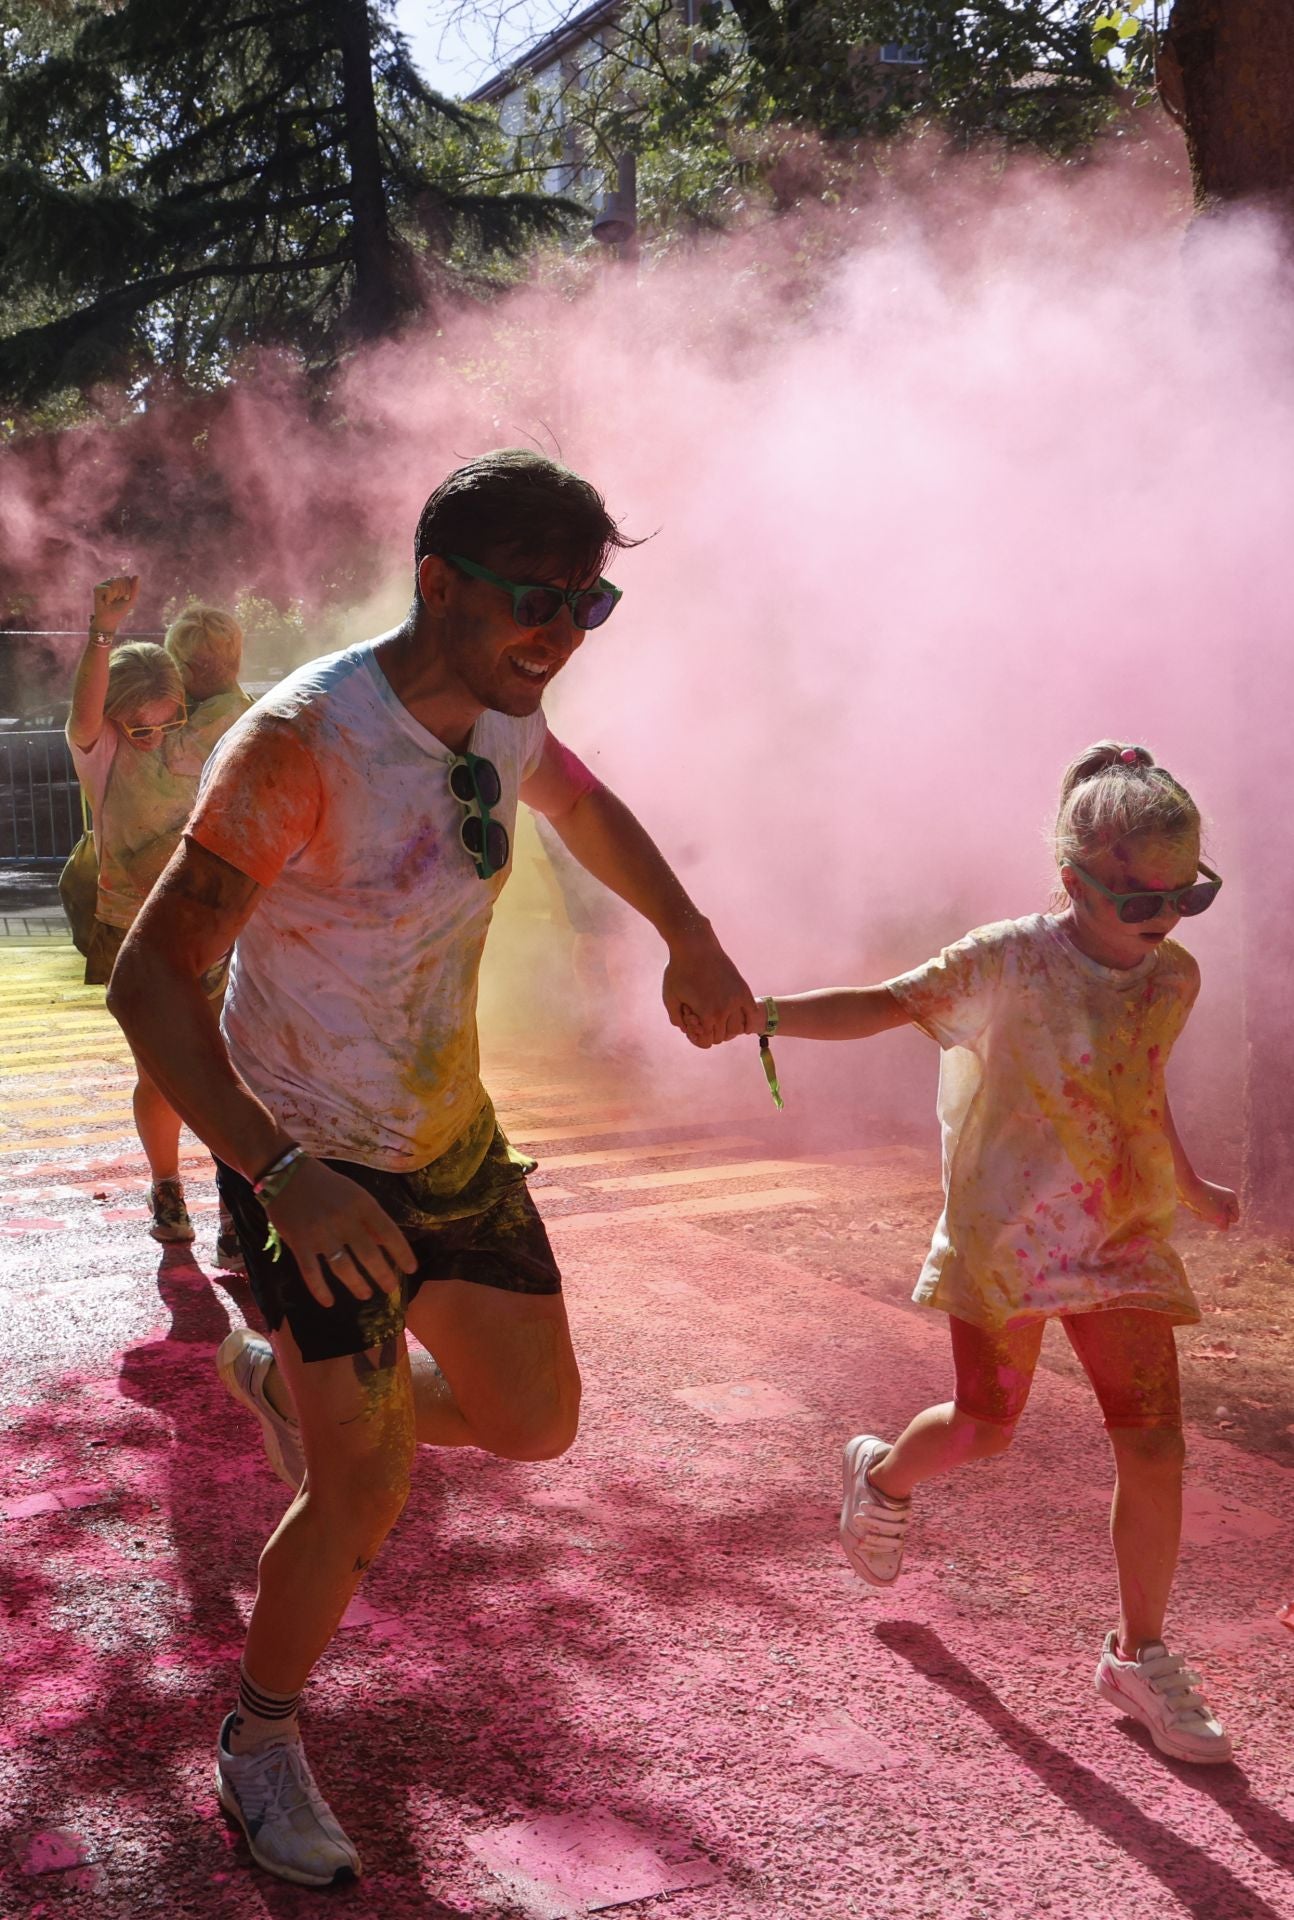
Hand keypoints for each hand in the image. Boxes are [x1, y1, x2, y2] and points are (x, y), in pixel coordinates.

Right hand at [92, 573, 139, 633]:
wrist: (110, 620)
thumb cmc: (120, 610)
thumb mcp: (131, 599)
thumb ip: (135, 588)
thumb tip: (137, 575)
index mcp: (119, 582)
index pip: (127, 578)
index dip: (129, 589)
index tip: (125, 598)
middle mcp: (110, 581)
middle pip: (122, 579)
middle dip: (123, 592)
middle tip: (117, 600)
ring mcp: (103, 584)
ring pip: (115, 583)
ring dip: (116, 595)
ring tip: (112, 601)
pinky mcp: (97, 588)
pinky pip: (109, 588)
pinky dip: (110, 597)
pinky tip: (106, 601)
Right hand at [264, 1157, 416, 1307]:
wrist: (287, 1174)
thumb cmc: (326, 1184)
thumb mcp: (354, 1194)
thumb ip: (369, 1218)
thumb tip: (386, 1243)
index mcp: (362, 1205)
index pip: (388, 1232)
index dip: (402, 1253)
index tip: (411, 1268)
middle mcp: (344, 1220)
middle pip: (368, 1254)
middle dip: (382, 1274)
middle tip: (390, 1288)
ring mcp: (321, 1233)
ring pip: (343, 1267)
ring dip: (356, 1285)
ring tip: (365, 1295)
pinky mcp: (299, 1243)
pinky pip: (311, 1272)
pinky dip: (320, 1290)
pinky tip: (329, 1302)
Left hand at [663, 924, 757, 1047]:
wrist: (695, 945)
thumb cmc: (678, 970)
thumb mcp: (670, 997)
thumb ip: (676, 1019)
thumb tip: (686, 1031)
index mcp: (707, 1015)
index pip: (708, 1041)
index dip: (699, 1037)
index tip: (694, 1026)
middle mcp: (724, 1011)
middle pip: (723, 1036)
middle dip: (712, 1032)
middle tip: (705, 1020)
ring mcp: (736, 1000)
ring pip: (738, 1028)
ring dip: (729, 1028)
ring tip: (720, 1019)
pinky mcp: (743, 989)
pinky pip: (752, 1013)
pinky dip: (746, 1019)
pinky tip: (737, 1016)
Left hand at [1183, 1178, 1239, 1229]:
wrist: (1184, 1186)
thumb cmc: (1203, 1199)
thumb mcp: (1217, 1214)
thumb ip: (1224, 1224)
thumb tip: (1224, 1229)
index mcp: (1232, 1198)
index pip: (1234, 1219)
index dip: (1224, 1218)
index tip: (1216, 1209)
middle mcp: (1224, 1198)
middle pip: (1222, 1220)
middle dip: (1213, 1218)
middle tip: (1206, 1208)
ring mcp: (1212, 1200)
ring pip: (1212, 1219)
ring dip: (1204, 1216)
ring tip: (1199, 1206)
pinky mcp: (1202, 1202)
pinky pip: (1203, 1215)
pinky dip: (1198, 1213)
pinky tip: (1193, 1206)